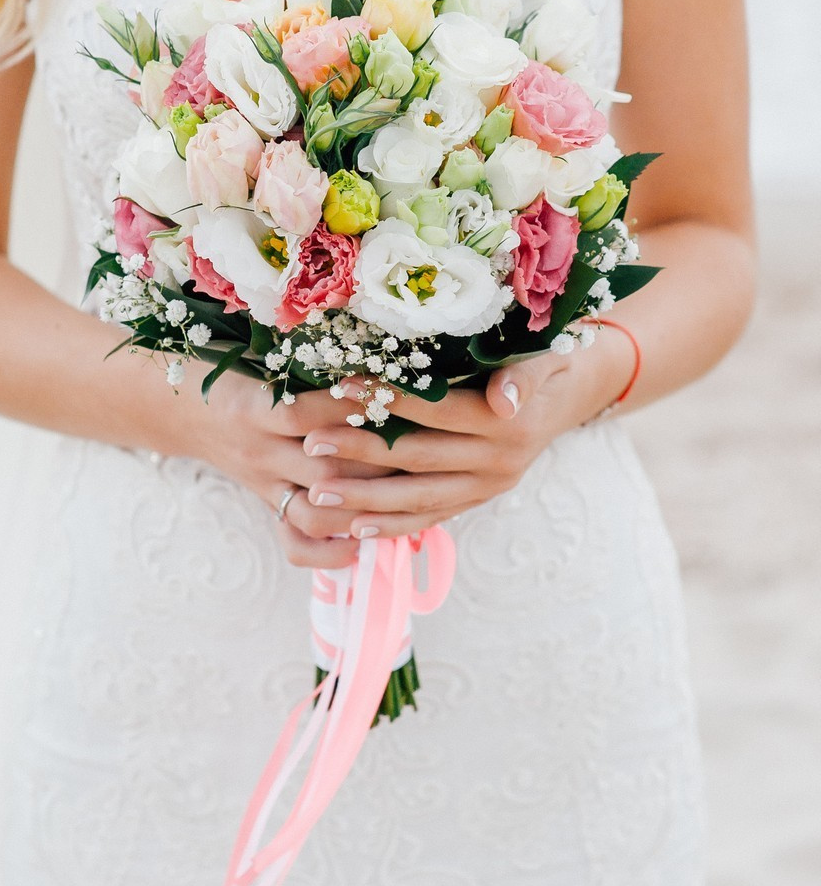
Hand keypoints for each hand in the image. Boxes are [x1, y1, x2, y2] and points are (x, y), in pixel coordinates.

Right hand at [177, 367, 394, 569]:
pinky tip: (360, 546)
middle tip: (422, 448)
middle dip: (375, 463)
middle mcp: (258, 453)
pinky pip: (294, 543)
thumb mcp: (255, 358)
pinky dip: (328, 552)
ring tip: (402, 492)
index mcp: (251, 409)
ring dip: (360, 509)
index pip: (306, 416)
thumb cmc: (227, 371)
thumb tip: (368, 351)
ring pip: (315, 513)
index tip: (396, 396)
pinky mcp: (267, 504)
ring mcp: (263, 484)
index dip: (352, 410)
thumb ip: (303, 360)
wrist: (179, 409)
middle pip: (322, 470)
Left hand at [294, 338, 635, 540]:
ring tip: (317, 496)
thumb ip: (524, 376)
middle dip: (360, 456)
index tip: (339, 387)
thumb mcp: (546, 357)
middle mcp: (498, 464)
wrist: (574, 394)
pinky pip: (430, 518)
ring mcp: (487, 488)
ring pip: (418, 501)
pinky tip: (353, 528)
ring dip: (366, 501)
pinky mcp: (478, 501)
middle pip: (418, 461)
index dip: (387, 401)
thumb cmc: (549, 360)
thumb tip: (504, 399)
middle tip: (311, 448)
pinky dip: (392, 527)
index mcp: (508, 425)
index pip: (435, 412)